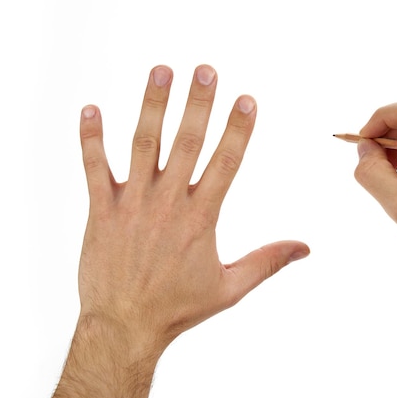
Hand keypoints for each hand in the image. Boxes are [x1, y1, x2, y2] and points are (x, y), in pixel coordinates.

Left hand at [78, 64, 308, 351]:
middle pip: (186, 143)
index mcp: (201, 218)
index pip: (226, 163)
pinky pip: (94, 167)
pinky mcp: (101, 210)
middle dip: (198, 104)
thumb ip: (268, 261)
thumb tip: (305, 248)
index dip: (238, 129)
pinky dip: (91, 137)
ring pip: (142, 145)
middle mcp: (168, 204)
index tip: (246, 99)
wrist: (124, 327)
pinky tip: (92, 108)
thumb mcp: (231, 288)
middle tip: (205, 70)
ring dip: (152, 106)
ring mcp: (132, 204)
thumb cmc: (178, 308)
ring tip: (161, 71)